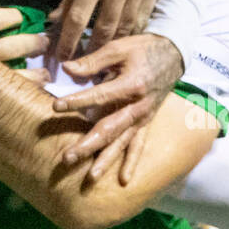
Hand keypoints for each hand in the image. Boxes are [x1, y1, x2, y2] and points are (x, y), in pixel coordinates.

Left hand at [50, 32, 183, 185]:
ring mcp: (142, 118)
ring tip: (90, 177)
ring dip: (105, 160)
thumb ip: (93, 61)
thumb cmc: (143, 49)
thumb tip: (67, 68)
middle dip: (87, 145)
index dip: (76, 101)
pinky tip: (123, 180)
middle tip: (66, 158)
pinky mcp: (145, 123)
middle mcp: (138, 106)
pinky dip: (131, 162)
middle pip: (109, 129)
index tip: (55, 107)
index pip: (99, 96)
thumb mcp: (119, 48)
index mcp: (132, 84)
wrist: (173, 55)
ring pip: (121, 143)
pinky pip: (138, 145)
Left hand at [53, 0, 161, 63]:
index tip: (61, 57)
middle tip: (80, 65)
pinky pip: (142, 19)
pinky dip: (130, 34)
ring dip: (111, 46)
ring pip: (125, 28)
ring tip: (99, 60)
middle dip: (90, 51)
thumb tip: (55, 22)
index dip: (67, 42)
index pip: (77, 19)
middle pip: (103, 29)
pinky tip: (120, 41)